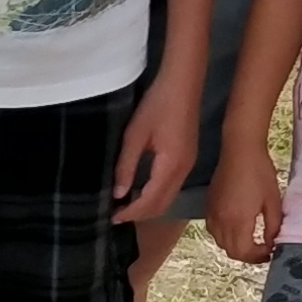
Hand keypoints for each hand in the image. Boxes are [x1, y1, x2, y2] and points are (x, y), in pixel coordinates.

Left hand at [112, 76, 199, 223]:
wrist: (183, 84)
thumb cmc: (157, 105)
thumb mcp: (135, 135)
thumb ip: (126, 166)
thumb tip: (118, 194)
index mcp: (171, 166)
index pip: (150, 200)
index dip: (132, 212)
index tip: (112, 217)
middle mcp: (183, 170)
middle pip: (163, 204)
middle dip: (140, 214)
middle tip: (116, 215)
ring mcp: (188, 165)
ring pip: (169, 197)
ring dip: (148, 206)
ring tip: (126, 206)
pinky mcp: (187, 158)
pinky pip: (172, 186)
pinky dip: (156, 195)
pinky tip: (141, 190)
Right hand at [209, 145, 285, 265]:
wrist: (240, 150)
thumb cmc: (260, 172)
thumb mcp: (273, 201)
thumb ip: (273, 227)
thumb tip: (272, 243)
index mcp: (239, 221)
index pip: (244, 252)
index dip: (258, 256)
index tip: (271, 250)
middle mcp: (221, 221)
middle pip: (231, 251)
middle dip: (248, 254)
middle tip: (263, 248)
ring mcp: (212, 213)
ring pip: (220, 242)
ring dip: (235, 246)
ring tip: (251, 240)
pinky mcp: (208, 205)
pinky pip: (213, 230)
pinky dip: (224, 235)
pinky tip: (237, 227)